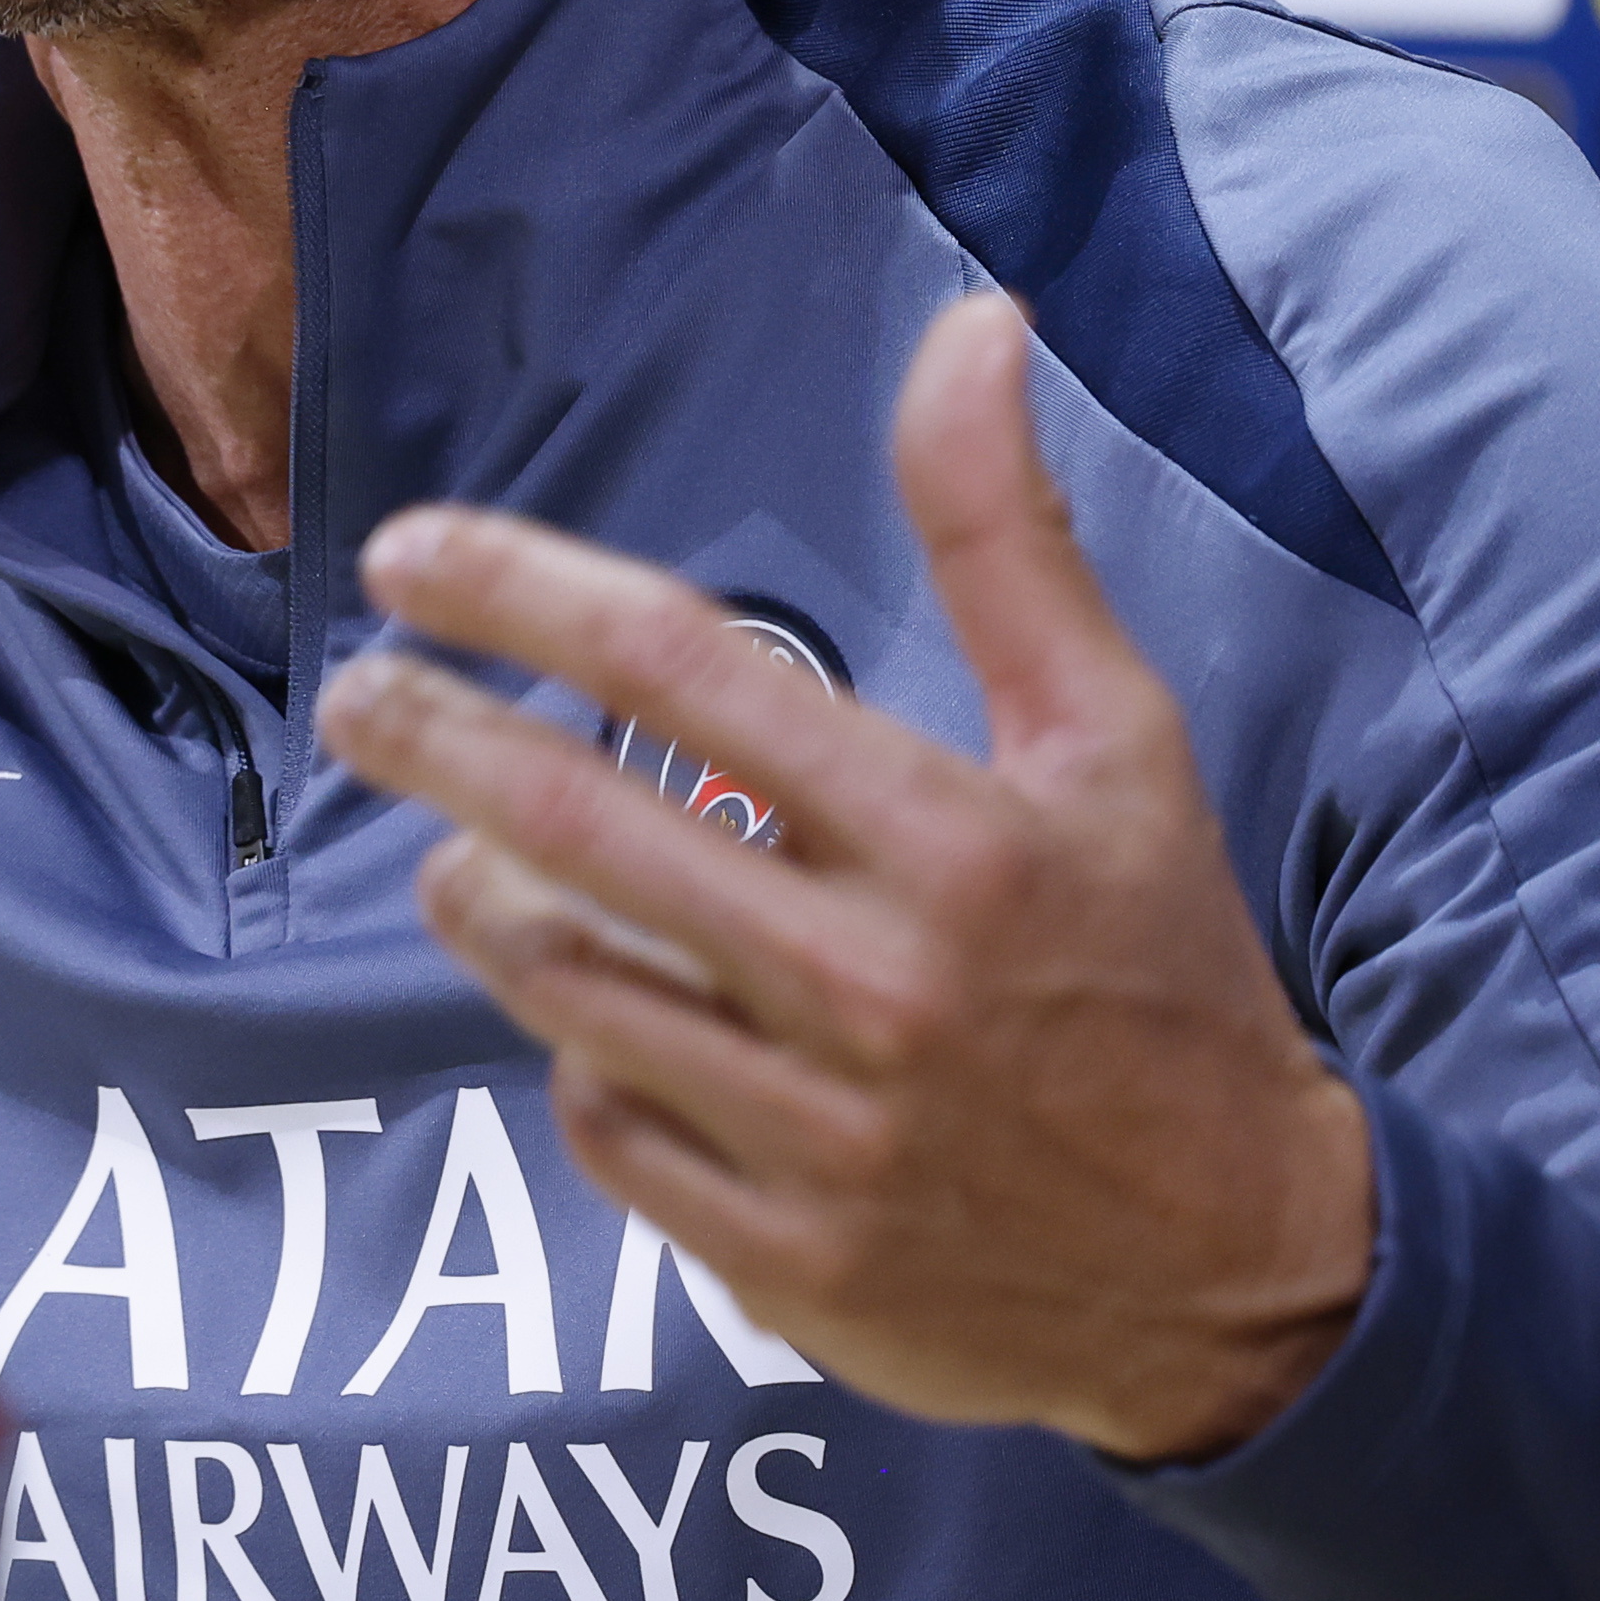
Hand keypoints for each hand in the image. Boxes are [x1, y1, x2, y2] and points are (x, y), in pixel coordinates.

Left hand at [310, 288, 1372, 1462]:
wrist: (1246, 1275)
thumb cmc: (1160, 970)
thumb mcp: (1114, 740)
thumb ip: (1008, 536)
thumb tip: (972, 325)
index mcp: (952, 839)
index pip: (683, 669)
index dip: (519, 594)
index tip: (409, 557)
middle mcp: (875, 981)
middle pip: (575, 828)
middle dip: (430, 740)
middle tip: (353, 695)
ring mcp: (821, 1130)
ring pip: (561, 982)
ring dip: (480, 900)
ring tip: (459, 852)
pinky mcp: (783, 1257)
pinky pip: (602, 1126)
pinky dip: (578, 1059)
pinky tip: (595, 1019)